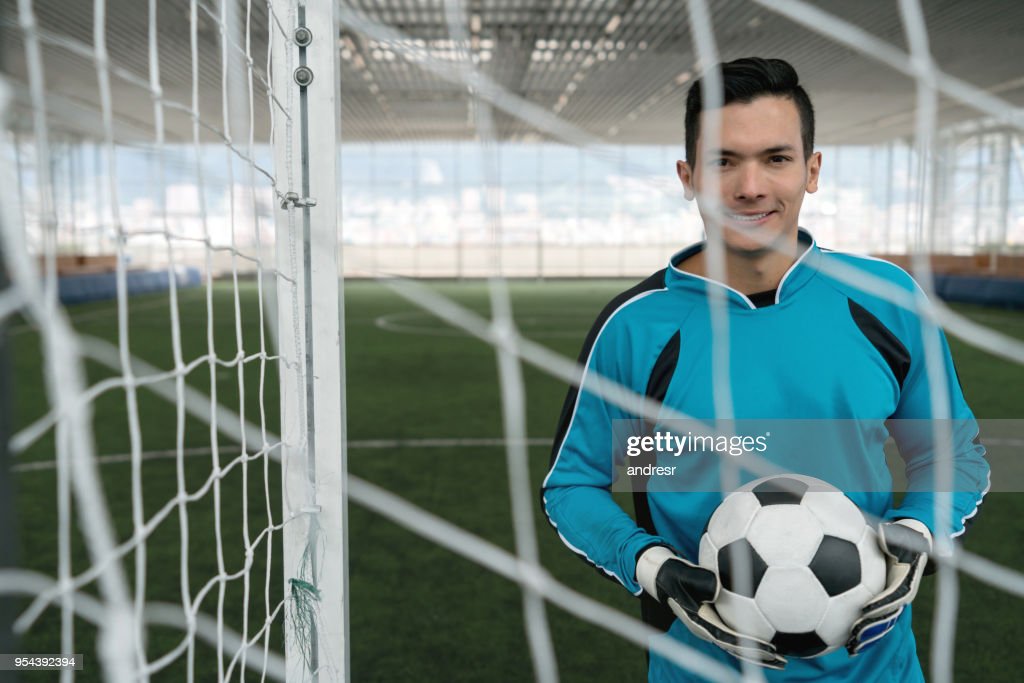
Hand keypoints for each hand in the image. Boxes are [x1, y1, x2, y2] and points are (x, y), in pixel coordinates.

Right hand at [636, 545, 786, 669]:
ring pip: (738, 645)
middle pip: (738, 648)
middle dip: (759, 657)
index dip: (751, 646)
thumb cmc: (674, 574)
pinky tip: (770, 638)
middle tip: (783, 662)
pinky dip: (753, 640)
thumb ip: (699, 580)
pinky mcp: (716, 620)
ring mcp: (713, 626)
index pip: (731, 639)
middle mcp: (709, 629)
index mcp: (702, 623)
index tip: (771, 649)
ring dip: (758, 653)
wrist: (664, 577)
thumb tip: (718, 587)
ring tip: (782, 659)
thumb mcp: (682, 575)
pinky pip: (737, 634)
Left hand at [846, 518, 931, 655]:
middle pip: (887, 614)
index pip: (894, 595)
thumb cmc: (901, 536)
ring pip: (881, 622)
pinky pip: (875, 618)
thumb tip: (884, 532)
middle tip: (855, 636)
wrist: (911, 543)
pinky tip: (847, 640)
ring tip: (851, 647)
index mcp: (905, 581)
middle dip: (873, 627)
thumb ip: (892, 536)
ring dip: (869, 635)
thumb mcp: (899, 534)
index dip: (881, 604)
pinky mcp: (884, 603)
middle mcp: (900, 594)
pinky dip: (865, 630)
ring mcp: (893, 601)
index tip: (866, 610)